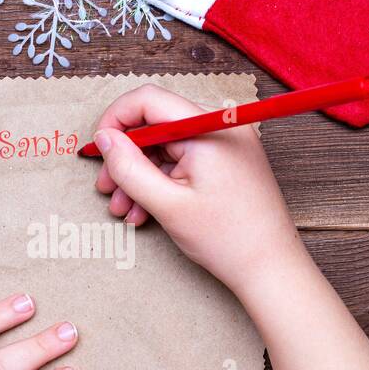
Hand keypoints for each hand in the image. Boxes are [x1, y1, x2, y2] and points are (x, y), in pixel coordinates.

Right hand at [91, 85, 299, 292]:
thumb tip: (104, 138)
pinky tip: (143, 211)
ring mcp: (224, 145)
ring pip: (165, 148)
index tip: (97, 149)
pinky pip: (182, 162)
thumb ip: (129, 168)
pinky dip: (159, 183)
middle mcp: (220, 128)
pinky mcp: (225, 163)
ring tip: (122, 209)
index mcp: (209, 128)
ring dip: (138, 177)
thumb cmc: (228, 239)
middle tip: (106, 188)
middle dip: (125, 158)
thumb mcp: (167, 204)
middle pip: (155, 126)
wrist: (271, 269)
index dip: (115, 120)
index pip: (149, 100)